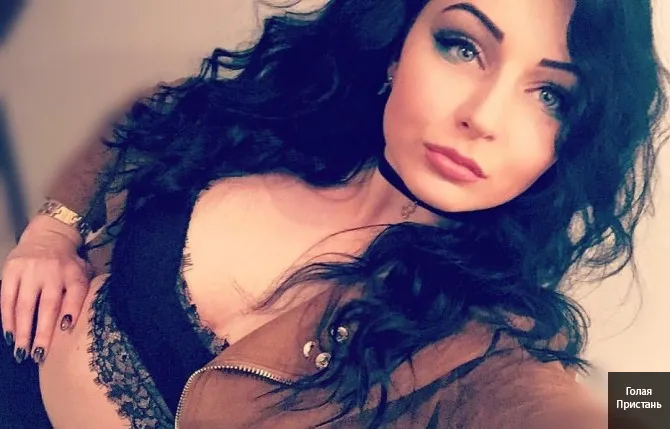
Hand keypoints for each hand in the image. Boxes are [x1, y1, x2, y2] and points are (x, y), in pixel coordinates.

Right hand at [1, 224, 90, 364]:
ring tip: (22, 352)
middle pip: (47, 305)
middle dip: (42, 332)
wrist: (48, 236)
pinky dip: (7, 319)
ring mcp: (29, 271)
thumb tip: (81, 322)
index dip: (72, 309)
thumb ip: (83, 293)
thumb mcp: (82, 273)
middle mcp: (52, 271)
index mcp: (74, 272)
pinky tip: (9, 336)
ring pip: (24, 305)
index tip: (66, 329)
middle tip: (39, 355)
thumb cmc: (68, 264)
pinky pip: (6, 298)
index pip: (76, 292)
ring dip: (22, 331)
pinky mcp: (11, 271)